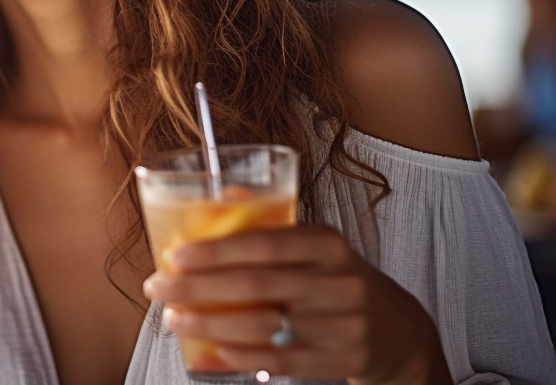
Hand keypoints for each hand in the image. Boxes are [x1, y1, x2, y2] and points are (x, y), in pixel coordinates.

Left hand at [142, 225, 449, 384]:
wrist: (397, 330)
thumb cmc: (335, 279)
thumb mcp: (316, 245)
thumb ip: (271, 223)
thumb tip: (221, 193)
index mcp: (328, 243)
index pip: (266, 243)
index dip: (216, 251)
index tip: (174, 255)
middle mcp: (340, 281)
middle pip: (258, 286)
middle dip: (198, 288)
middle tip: (158, 288)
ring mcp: (344, 324)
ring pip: (265, 327)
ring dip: (210, 325)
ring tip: (173, 320)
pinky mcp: (344, 359)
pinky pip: (282, 362)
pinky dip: (241, 357)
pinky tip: (210, 352)